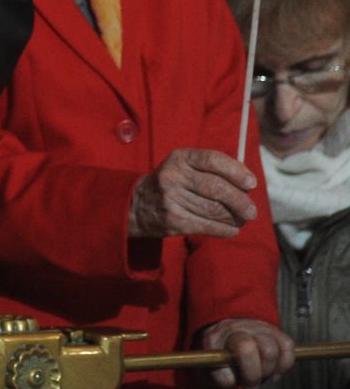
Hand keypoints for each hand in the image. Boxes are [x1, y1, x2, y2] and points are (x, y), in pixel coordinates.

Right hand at [128, 148, 257, 238]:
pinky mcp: (173, 220)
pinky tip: (231, 229)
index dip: (236, 171)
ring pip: (215, 210)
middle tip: (251, 211)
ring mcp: (172, 199)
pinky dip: (225, 229)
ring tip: (242, 220)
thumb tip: (247, 185)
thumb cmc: (171, 183)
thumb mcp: (184, 167)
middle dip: (240, 201)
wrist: (136, 205)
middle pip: (217, 188)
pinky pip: (208, 226)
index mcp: (179, 158)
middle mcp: (173, 176)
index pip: (212, 160)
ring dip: (235, 217)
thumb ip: (211, 170)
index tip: (251, 183)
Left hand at [199, 316, 294, 388]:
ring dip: (269, 370)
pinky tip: (274, 370)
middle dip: (252, 375)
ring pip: (270, 349)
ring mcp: (253, 326)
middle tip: (249, 384)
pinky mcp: (273, 329)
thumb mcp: (212, 379)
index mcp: (211, 340)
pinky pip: (287, 345)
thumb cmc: (219, 363)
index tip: (229, 385)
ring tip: (261, 375)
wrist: (227, 336)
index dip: (227, 381)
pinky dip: (285, 363)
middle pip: (246, 348)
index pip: (221, 363)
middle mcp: (231, 329)